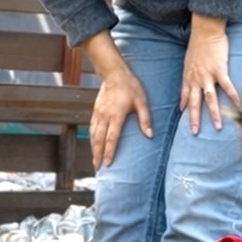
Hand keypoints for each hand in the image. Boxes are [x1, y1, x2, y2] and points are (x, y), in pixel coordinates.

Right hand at [81, 31, 151, 169]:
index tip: (108, 163)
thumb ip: (146, 119)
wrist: (114, 73)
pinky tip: (93, 144)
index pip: (111, 138)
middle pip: (98, 140)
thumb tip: (150, 135)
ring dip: (93, 148)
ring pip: (93, 134)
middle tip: (98, 167)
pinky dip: (92, 138)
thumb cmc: (130, 86)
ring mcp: (98, 113)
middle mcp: (104, 116)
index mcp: (116, 115)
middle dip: (97, 154)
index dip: (109, 152)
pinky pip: (92, 127)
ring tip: (95, 160)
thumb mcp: (142, 101)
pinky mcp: (95, 111)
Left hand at [180, 14, 235, 132]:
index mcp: (189, 77)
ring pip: (210, 99)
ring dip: (214, 114)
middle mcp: (196, 79)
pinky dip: (232, 95)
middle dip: (194, 118)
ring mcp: (208, 76)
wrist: (205, 31)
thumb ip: (189, 75)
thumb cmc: (198, 45)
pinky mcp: (220, 70)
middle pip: (195, 102)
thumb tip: (187, 85)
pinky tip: (237, 104)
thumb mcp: (188, 62)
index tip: (183, 118)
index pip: (185, 95)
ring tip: (217, 127)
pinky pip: (226, 86)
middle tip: (195, 132)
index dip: (185, 106)